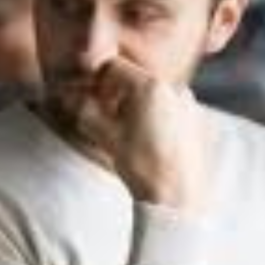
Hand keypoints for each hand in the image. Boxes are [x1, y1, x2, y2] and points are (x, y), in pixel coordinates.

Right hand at [74, 58, 211, 214]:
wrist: (177, 197)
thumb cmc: (143, 166)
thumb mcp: (106, 136)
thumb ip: (85, 111)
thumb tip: (69, 97)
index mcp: (150, 86)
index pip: (114, 67)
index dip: (96, 80)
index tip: (87, 96)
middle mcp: (173, 87)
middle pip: (134, 78)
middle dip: (114, 92)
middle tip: (102, 114)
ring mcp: (187, 102)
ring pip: (151, 93)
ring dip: (133, 103)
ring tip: (123, 130)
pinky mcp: (194, 119)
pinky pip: (167, 106)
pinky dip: (152, 114)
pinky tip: (144, 138)